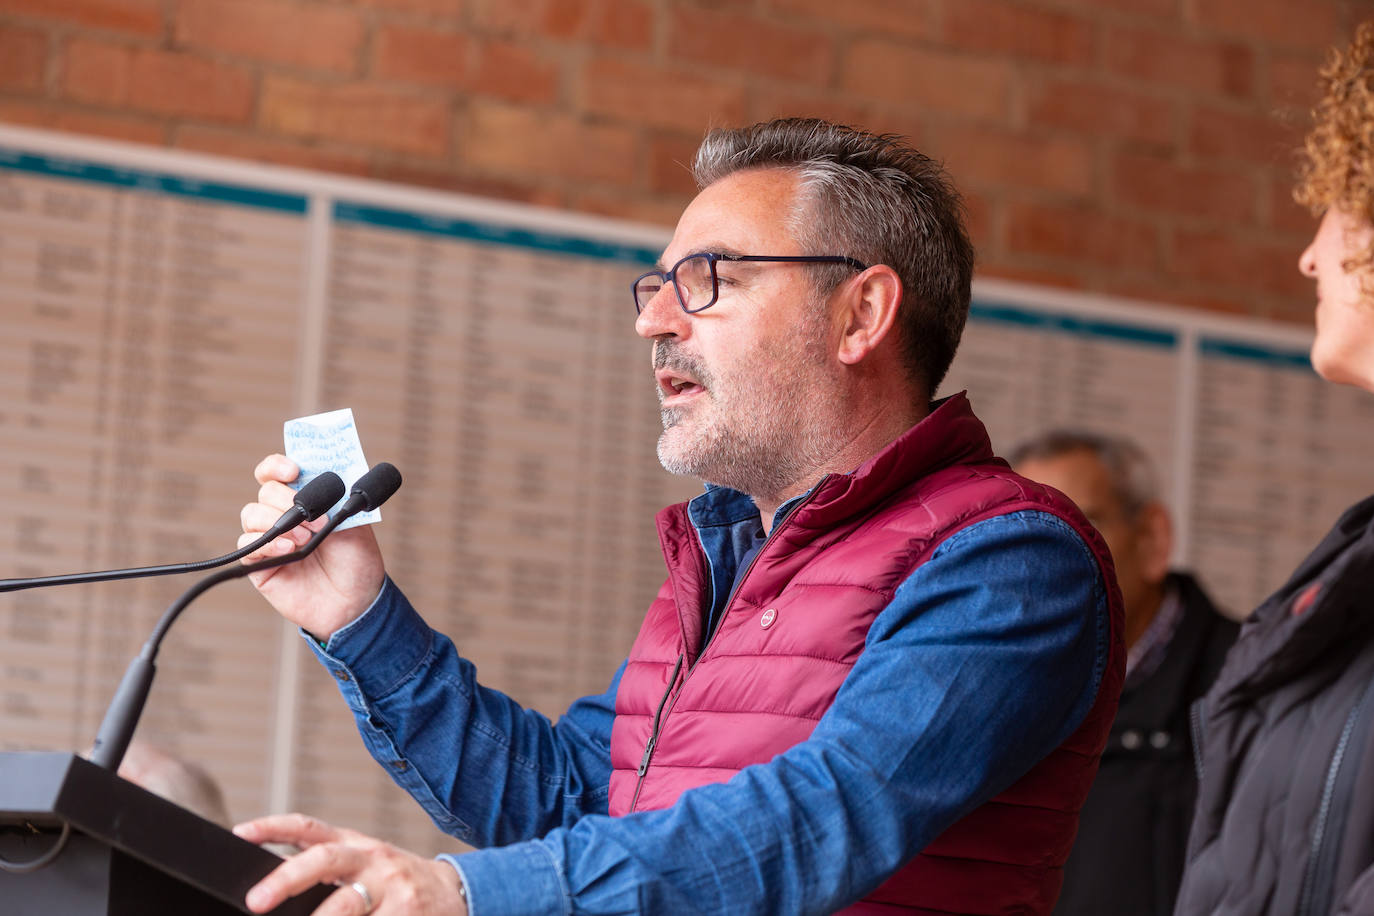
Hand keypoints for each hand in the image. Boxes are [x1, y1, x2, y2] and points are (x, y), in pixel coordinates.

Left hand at [234, 814, 466, 915]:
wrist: (456, 893)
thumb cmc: (396, 882)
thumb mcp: (365, 863)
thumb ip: (327, 869)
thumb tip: (270, 883)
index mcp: (356, 845)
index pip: (309, 827)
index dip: (273, 827)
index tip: (240, 833)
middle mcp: (373, 861)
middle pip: (326, 859)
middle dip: (287, 879)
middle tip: (256, 902)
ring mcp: (393, 889)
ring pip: (347, 904)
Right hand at [239, 454, 386, 638]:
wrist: (356, 602)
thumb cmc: (357, 562)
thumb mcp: (356, 523)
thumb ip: (337, 498)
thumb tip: (319, 477)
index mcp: (306, 500)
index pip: (278, 472)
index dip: (278, 465)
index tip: (293, 471)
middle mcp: (284, 516)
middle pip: (265, 490)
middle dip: (288, 500)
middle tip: (316, 521)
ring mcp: (271, 539)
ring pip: (251, 513)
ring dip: (277, 521)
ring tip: (306, 539)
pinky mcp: (259, 564)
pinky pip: (247, 544)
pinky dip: (267, 542)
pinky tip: (289, 549)